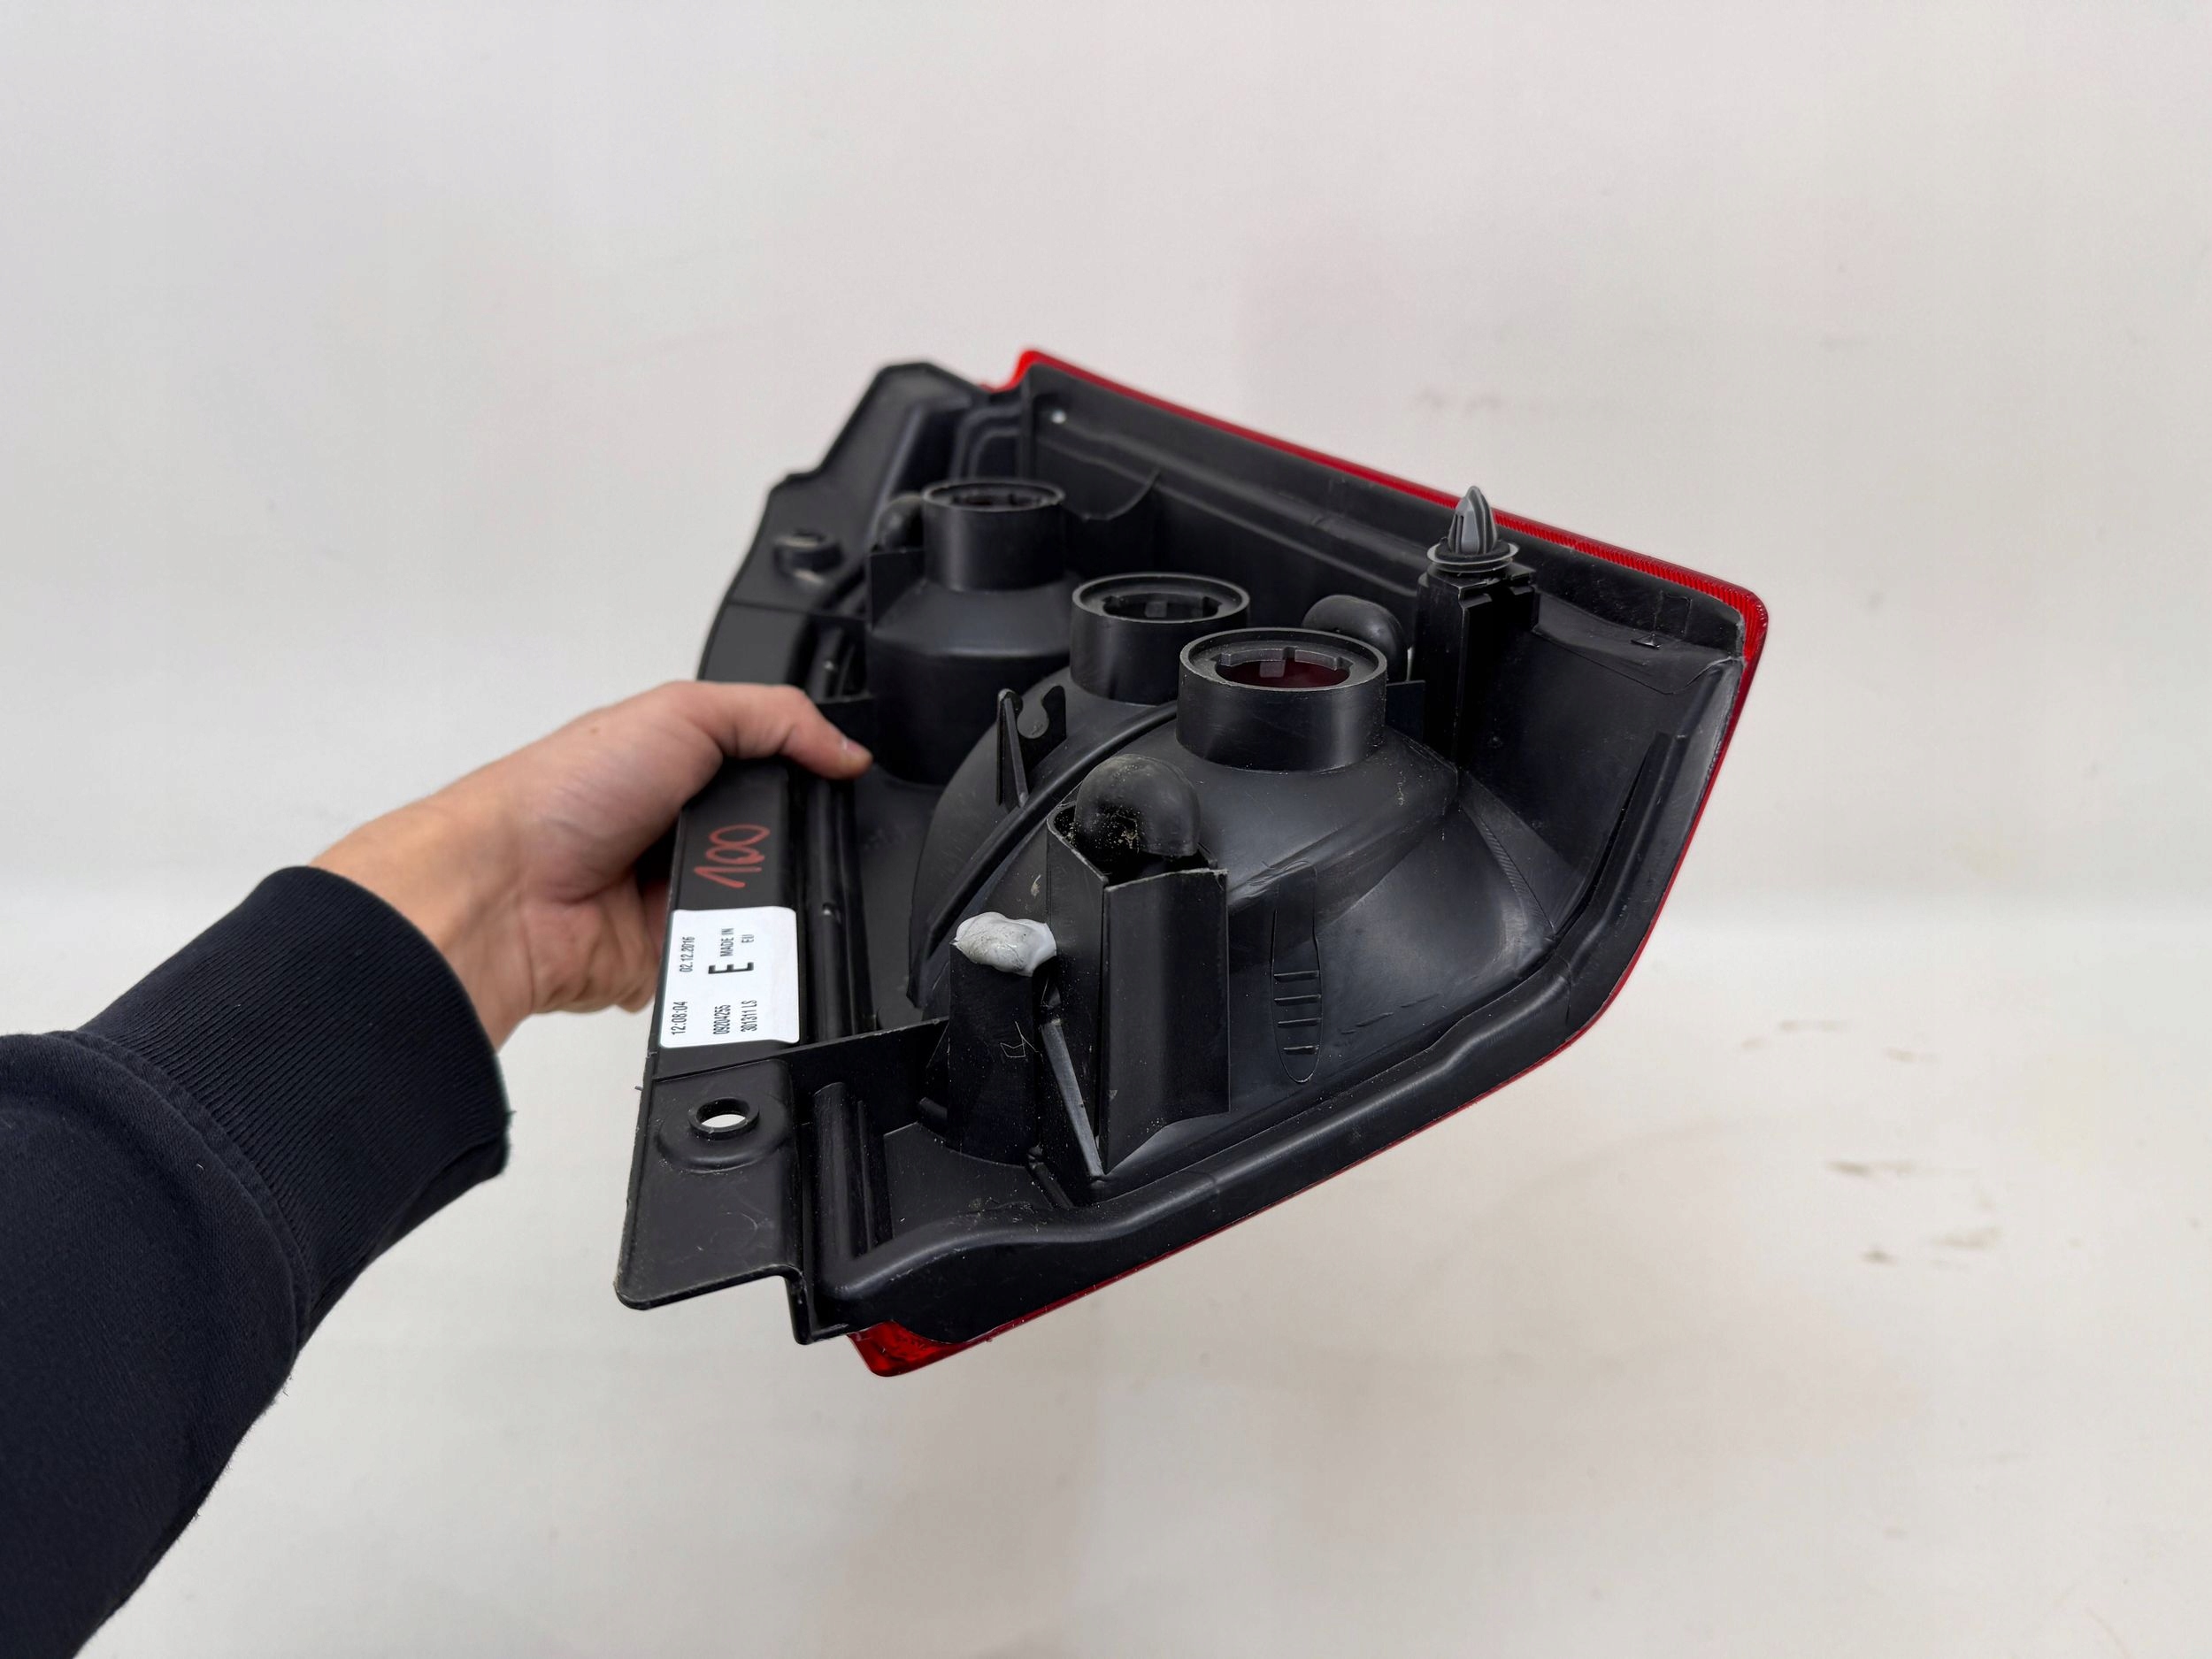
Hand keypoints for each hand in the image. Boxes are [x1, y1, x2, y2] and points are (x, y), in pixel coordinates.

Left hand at [313, 682, 869, 1047]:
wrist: (505, 891)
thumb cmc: (559, 793)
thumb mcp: (681, 712)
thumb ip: (775, 718)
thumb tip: (846, 751)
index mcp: (681, 768)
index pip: (776, 772)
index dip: (809, 778)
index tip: (835, 778)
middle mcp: (680, 833)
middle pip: (782, 844)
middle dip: (785, 842)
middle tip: (756, 831)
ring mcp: (676, 899)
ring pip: (767, 908)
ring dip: (760, 898)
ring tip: (727, 879)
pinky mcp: (672, 958)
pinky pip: (735, 963)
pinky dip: (736, 952)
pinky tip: (719, 929)